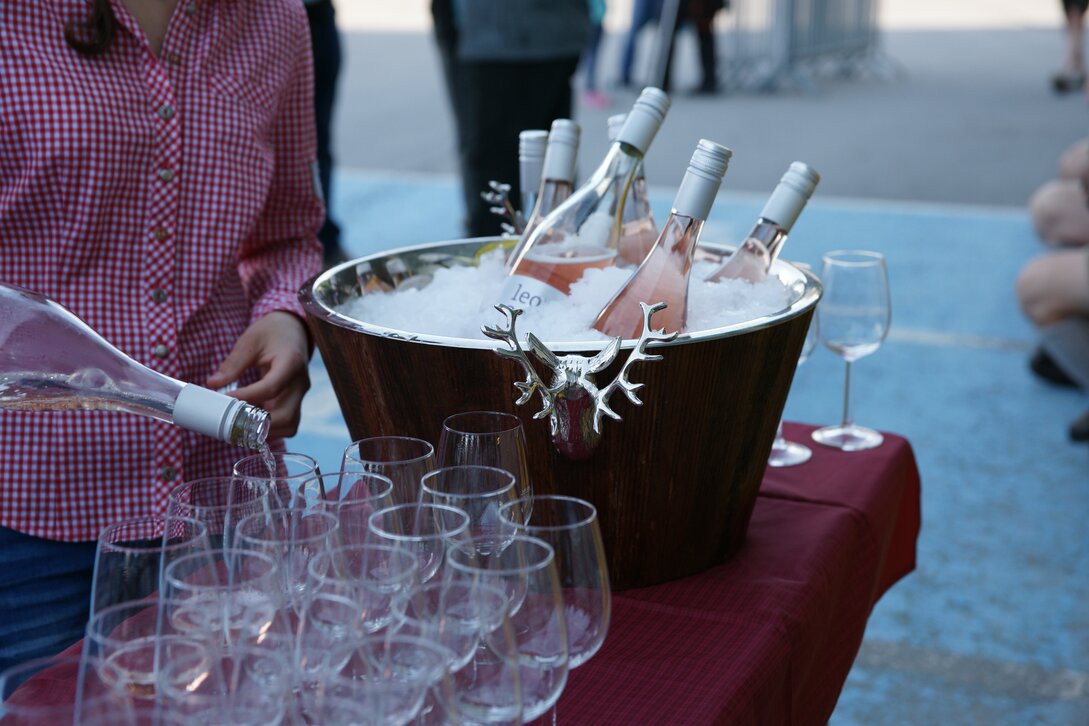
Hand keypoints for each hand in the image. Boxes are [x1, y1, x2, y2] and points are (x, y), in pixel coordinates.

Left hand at [206, 312, 311, 437]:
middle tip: (233, 419)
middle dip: (258, 423)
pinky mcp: (297, 402)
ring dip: (266, 429)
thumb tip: (213, 384)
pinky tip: (253, 421)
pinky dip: (272, 428)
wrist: (292, 331)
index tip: (226, 400)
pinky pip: (288, 423)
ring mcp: (301, 395)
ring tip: (242, 422)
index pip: (271, 388)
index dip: (248, 398)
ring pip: (290, 424)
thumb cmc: (271, 333)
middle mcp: (300, 383)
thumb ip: (233, 364)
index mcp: (291, 363)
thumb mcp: (250, 341)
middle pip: (286, 415)